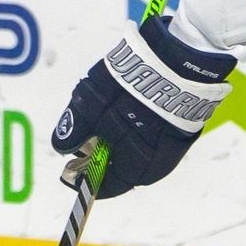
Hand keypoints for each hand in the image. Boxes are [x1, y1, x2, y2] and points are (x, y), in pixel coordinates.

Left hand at [50, 17, 234, 198]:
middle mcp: (159, 164)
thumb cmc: (131, 87)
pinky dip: (138, 134)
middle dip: (104, 159)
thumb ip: (75, 128)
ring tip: (107, 123)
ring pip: (141, 155)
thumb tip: (62, 145)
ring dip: (121, 144)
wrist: (178, 59)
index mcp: (137, 166)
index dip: (86, 179)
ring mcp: (175, 146)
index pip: (109, 186)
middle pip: (126, 171)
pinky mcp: (184, 128)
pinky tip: (130, 116)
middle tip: (88, 142)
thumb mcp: (92, 105)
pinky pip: (156, 140)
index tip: (71, 171)